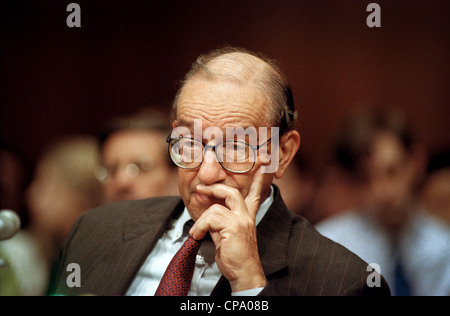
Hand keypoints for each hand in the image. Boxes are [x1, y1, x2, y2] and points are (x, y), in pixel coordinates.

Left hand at [189, 169, 266, 292]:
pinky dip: (200, 227)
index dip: (257, 179)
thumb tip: (206, 212)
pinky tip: (197, 236)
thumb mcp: (226, 235)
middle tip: (200, 189)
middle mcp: (246, 216)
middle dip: (214, 188)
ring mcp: (241, 220)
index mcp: (246, 217)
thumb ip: (220, 221)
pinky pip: (211, 218)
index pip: (254, 194)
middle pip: (231, 192)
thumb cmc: (234, 257)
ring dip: (201, 221)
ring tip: (197, 232)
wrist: (244, 273)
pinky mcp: (234, 227)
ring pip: (215, 208)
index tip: (262, 165)